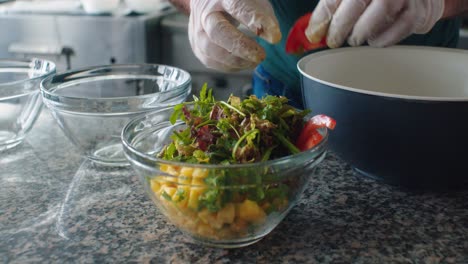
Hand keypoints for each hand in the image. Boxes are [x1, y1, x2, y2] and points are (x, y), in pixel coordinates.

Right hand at [189, 0, 280, 71]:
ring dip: (236, 60)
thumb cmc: (235, 3)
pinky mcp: (196, 46)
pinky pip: (210, 61)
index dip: (256, 21)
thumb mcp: (252, 1)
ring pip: (210, 50)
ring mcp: (197, 30)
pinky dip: (229, 66)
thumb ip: (263, 16)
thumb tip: (273, 38)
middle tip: (261, 55)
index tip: (275, 36)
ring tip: (255, 60)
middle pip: (217, 31)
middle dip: (241, 46)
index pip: (237, 6)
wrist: (209, 4)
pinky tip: (244, 63)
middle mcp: (205, 12)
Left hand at [305, 0, 444, 47]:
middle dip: (340, 27)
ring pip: (381, 11)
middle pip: (357, 2)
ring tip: (356, 37)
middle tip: (334, 39)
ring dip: (362, 32)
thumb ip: (334, 6)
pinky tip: (375, 38)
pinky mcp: (421, 10)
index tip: (315, 32)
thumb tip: (314, 30)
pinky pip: (401, 27)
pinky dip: (383, 38)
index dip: (322, 16)